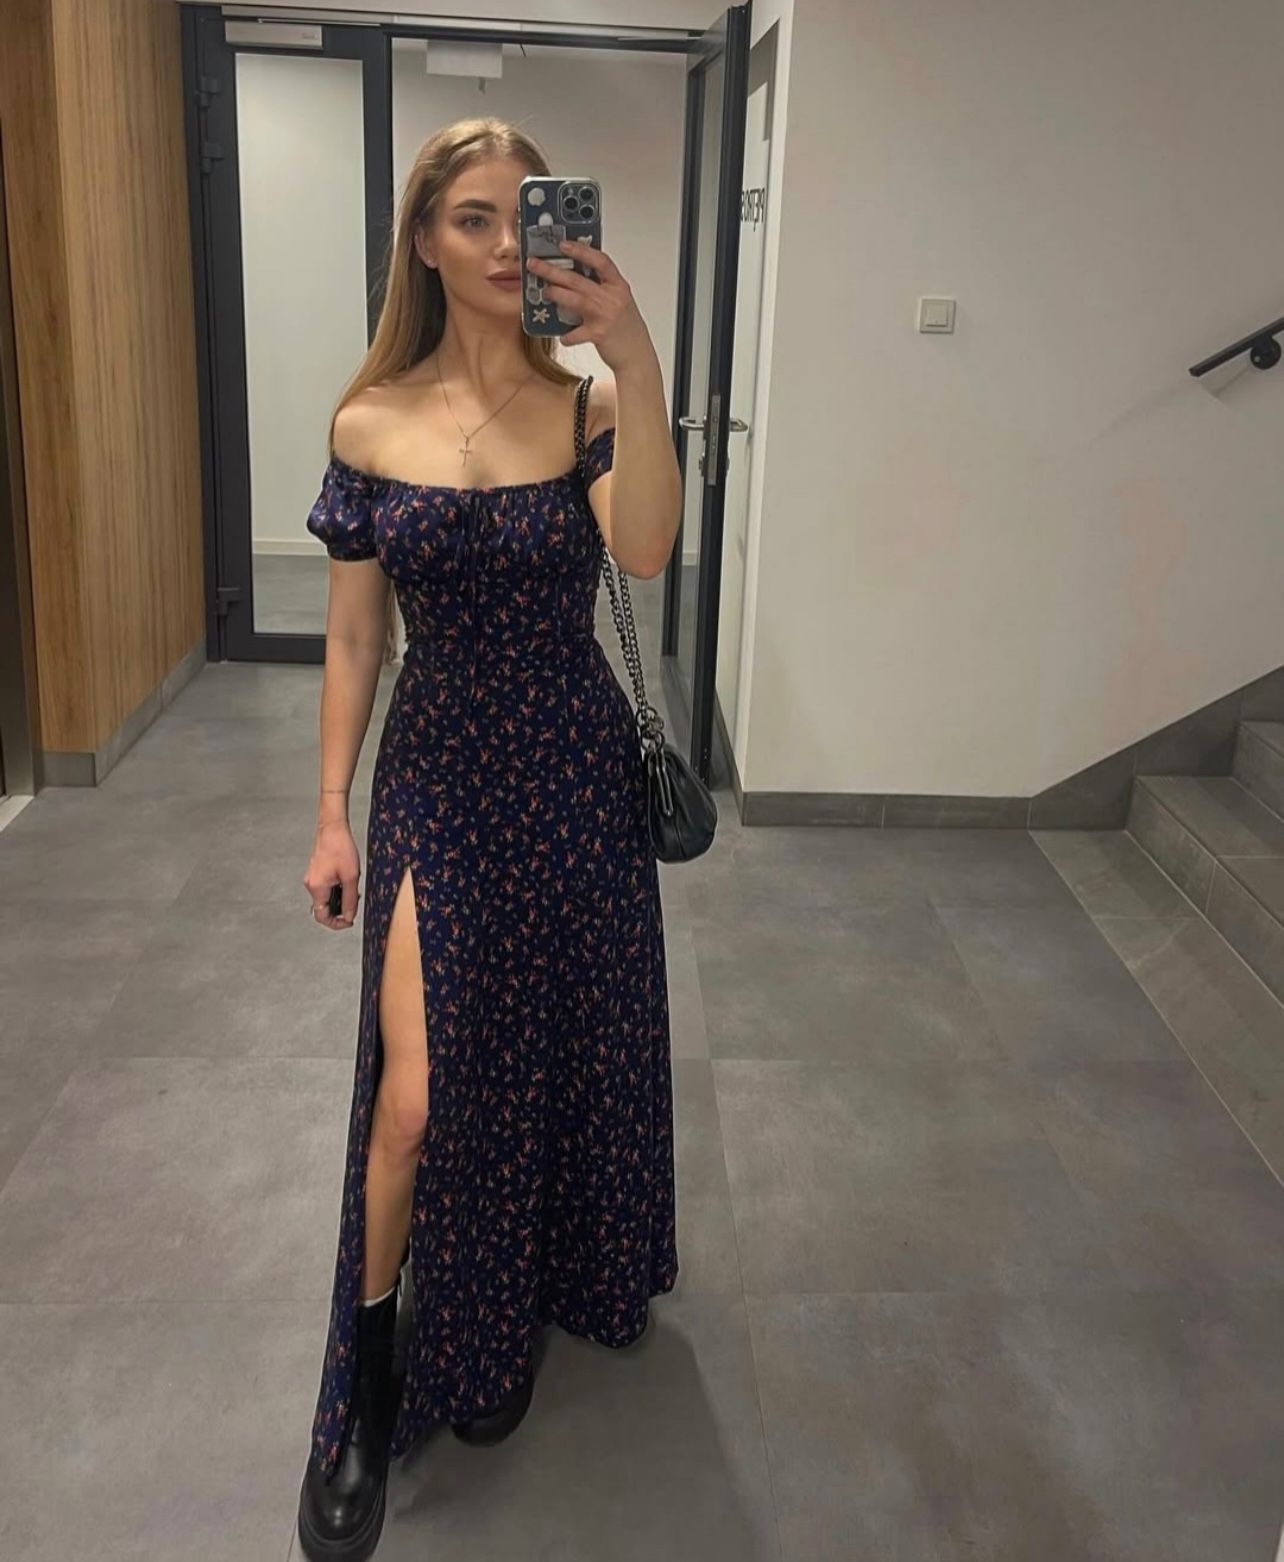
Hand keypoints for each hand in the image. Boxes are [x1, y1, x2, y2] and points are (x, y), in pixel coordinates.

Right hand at [305, 820, 360, 929]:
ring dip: (339, 898)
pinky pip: (325, 888)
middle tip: (354, 903)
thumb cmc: (341, 848)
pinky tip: (346, 880)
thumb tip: (349, 916)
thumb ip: (350, 900)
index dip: (336, 923)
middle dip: (340, 909)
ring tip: (352, 888)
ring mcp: (312, 878)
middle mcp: (311, 884)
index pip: (322, 916)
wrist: (333, 828)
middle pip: (323, 908)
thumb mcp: (351, 877)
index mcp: (317, 888)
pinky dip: (336, 889)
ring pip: (325, 898)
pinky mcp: (316, 872)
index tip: (349, 921)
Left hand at [526, 239, 652, 369]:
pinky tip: (562, 336)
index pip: (599, 261)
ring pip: (575, 299)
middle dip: (552, 270)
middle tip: (534, 264)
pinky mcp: (598, 334)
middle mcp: (612, 298)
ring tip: (544, 291)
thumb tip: (574, 277)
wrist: (637, 354)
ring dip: (556, 294)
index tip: (562, 245)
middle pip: (578, 279)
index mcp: (618, 286)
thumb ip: (601, 287)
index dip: (581, 250)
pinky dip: (566, 335)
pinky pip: (575, 333)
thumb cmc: (626, 328)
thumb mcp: (619, 300)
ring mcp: (605, 315)